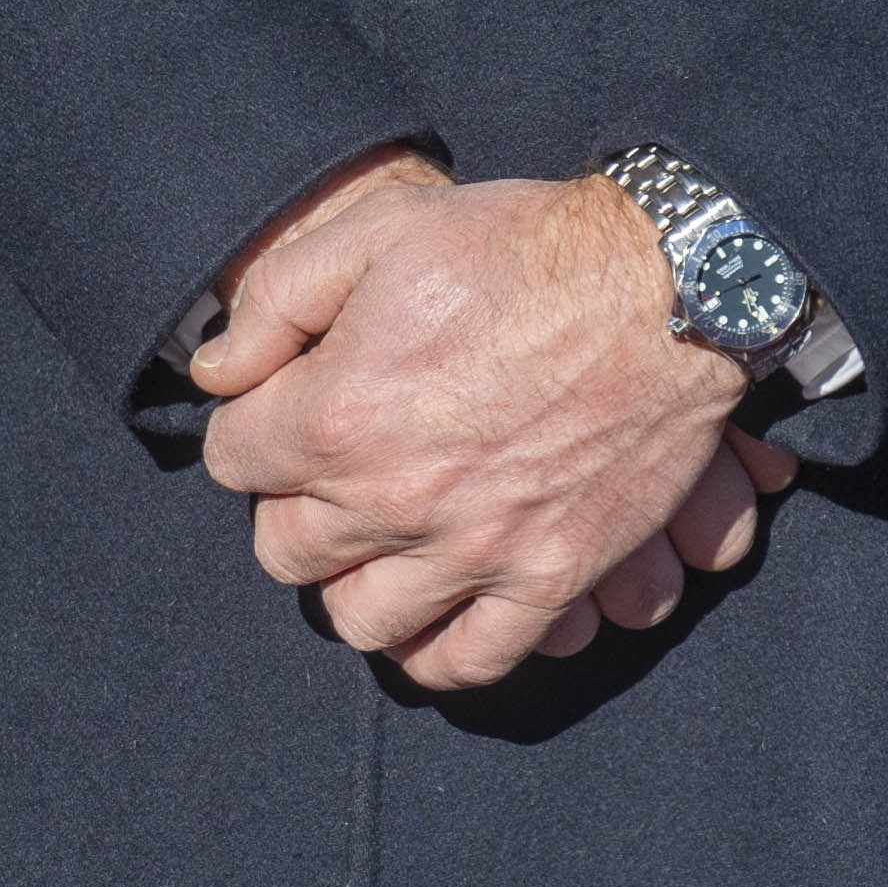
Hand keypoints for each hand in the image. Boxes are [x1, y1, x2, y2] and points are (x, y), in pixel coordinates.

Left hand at [192, 147, 787, 692]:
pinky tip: (437, 616)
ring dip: (355, 585)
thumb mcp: (381, 227)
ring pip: (361, 620)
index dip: (253, 428)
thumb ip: (277, 299)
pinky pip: (471, 659)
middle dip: (294, 509)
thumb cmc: (523, 247)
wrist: (671, 285)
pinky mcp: (550, 578)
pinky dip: (440, 652)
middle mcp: (393, 498)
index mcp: (337, 413)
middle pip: (284, 551)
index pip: (231, 460)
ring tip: (380, 545)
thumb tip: (216, 374)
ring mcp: (475, 549)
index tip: (289, 408)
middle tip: (333, 475)